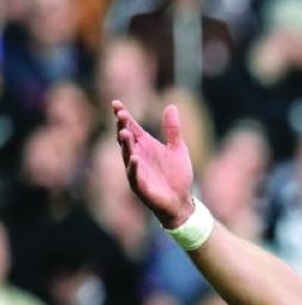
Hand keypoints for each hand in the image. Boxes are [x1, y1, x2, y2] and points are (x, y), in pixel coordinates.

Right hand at [112, 100, 194, 228]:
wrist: (181, 200)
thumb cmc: (177, 175)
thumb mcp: (178, 148)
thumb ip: (172, 129)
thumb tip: (171, 106)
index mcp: (145, 145)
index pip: (131, 127)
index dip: (123, 116)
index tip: (116, 104)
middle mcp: (137, 155)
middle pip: (126, 139)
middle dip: (122, 127)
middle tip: (120, 115)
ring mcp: (136, 170)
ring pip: (127, 155)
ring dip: (125, 145)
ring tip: (124, 133)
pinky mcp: (140, 186)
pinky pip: (134, 175)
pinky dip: (134, 167)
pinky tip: (134, 158)